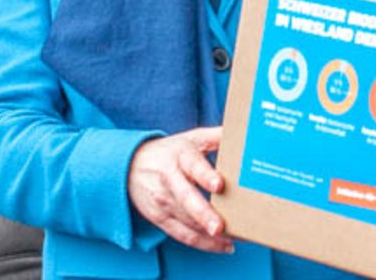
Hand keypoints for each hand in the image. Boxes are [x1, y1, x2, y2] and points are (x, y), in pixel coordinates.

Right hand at [127, 126, 232, 253]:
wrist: (130, 166)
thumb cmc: (170, 151)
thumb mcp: (192, 138)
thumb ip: (217, 136)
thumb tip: (245, 130)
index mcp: (180, 156)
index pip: (193, 166)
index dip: (206, 175)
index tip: (219, 184)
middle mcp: (169, 179)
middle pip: (187, 198)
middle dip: (203, 214)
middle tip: (220, 226)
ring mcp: (162, 201)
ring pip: (185, 221)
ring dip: (208, 234)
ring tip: (232, 238)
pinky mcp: (159, 218)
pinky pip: (181, 234)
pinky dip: (202, 243)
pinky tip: (222, 245)